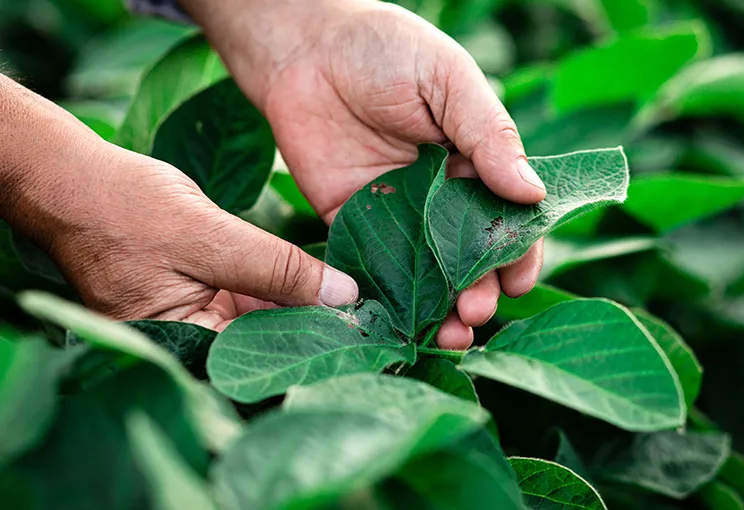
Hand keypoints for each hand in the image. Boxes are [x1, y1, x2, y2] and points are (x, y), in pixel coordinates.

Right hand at [0, 73, 358, 330]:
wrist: (76, 179)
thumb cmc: (125, 208)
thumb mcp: (208, 236)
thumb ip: (276, 269)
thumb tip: (344, 295)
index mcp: (176, 348)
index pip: (257, 364)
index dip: (310, 351)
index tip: (360, 336)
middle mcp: (186, 344)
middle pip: (263, 348)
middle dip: (313, 330)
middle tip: (369, 320)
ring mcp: (193, 322)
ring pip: (261, 324)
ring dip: (303, 310)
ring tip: (355, 303)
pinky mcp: (199, 297)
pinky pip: (247, 302)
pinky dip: (280, 290)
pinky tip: (321, 284)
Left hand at [187, 0, 546, 348]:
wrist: (305, 48)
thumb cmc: (386, 51)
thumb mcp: (449, 81)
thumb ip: (489, 135)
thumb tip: (532, 193)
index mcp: (474, 163)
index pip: (506, 217)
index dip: (517, 251)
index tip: (518, 280)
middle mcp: (440, 197)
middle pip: (468, 255)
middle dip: (479, 288)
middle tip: (477, 310)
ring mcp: (397, 215)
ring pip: (425, 273)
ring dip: (440, 307)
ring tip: (449, 333)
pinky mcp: (351, 223)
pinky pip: (372, 267)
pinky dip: (385, 299)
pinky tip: (396, 322)